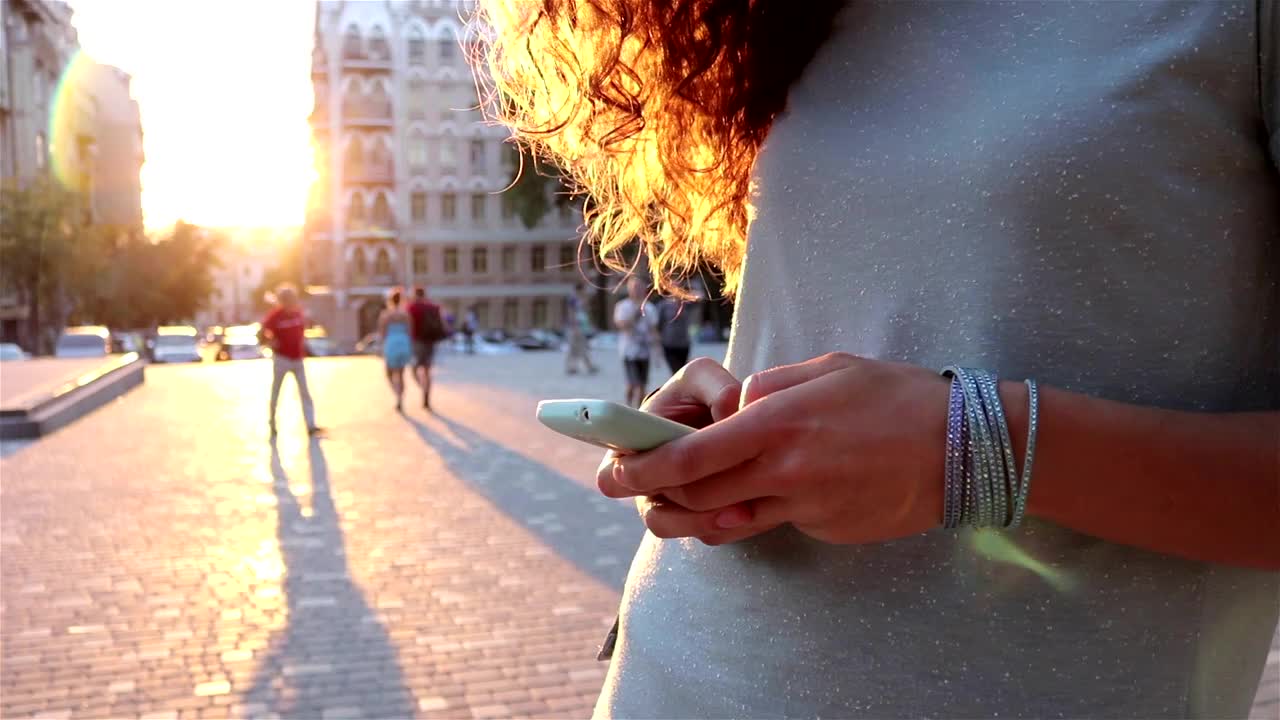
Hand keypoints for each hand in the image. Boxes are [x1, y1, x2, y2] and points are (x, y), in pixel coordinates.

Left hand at [597, 352, 948, 544]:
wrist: (963, 448)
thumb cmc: (894, 396)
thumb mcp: (825, 369)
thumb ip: (768, 388)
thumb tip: (732, 407)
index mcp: (778, 423)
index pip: (691, 455)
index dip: (644, 468)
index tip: (611, 472)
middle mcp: (785, 471)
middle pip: (698, 496)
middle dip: (652, 498)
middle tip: (625, 492)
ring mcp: (807, 507)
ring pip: (729, 520)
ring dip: (691, 516)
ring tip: (669, 508)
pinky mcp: (825, 528)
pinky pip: (776, 521)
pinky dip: (754, 511)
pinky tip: (753, 496)